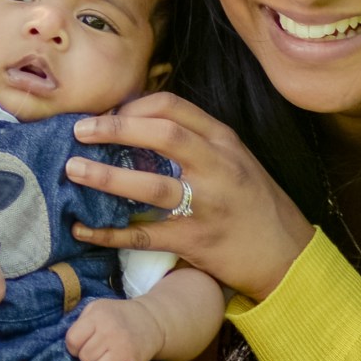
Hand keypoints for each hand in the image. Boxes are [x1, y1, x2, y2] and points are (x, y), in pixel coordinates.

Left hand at [64, 93, 317, 302]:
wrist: (287, 254)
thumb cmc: (255, 203)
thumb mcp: (235, 160)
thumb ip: (197, 142)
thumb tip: (138, 124)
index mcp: (223, 141)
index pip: (174, 107)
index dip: (133, 106)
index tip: (107, 113)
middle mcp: (217, 167)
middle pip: (161, 135)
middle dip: (114, 129)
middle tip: (79, 131)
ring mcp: (206, 206)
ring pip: (149, 185)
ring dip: (105, 177)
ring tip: (73, 170)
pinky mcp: (195, 241)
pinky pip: (144, 235)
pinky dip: (109, 232)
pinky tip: (82, 228)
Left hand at [64, 298, 162, 360]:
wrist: (152, 321)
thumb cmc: (117, 316)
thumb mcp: (97, 308)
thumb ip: (80, 321)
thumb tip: (65, 343)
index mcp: (99, 316)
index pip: (73, 340)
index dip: (73, 346)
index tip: (81, 344)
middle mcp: (111, 333)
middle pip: (85, 358)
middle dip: (86, 358)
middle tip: (95, 353)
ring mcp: (124, 350)